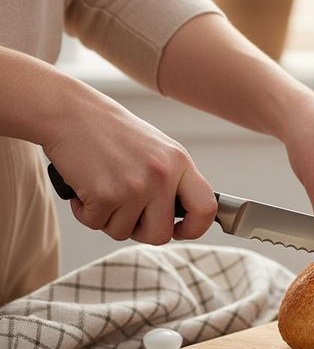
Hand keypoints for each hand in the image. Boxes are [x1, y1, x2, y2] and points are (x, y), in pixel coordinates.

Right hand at [42, 92, 217, 244]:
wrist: (72, 113)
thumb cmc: (112, 132)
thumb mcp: (157, 149)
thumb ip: (172, 179)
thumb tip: (180, 216)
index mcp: (180, 162)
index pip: (206, 208)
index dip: (195, 228)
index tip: (179, 230)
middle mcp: (163, 175)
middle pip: (161, 234)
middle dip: (140, 231)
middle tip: (125, 214)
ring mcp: (136, 186)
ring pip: (123, 232)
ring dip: (108, 219)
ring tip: (101, 191)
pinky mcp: (106, 194)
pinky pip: (96, 224)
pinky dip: (85, 213)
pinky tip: (84, 189)